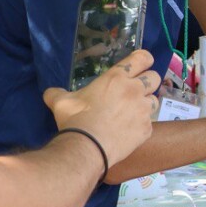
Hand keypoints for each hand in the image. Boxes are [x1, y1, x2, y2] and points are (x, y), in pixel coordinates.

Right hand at [43, 49, 160, 167]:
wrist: (87, 148)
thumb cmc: (75, 119)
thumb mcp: (61, 102)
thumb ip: (57, 93)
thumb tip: (50, 92)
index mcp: (116, 78)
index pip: (142, 58)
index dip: (144, 59)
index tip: (141, 63)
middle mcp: (134, 91)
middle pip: (155, 77)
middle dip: (148, 81)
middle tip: (136, 89)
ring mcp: (144, 110)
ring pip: (154, 100)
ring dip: (146, 103)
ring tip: (132, 111)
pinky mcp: (147, 128)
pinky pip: (149, 123)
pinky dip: (141, 125)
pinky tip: (129, 130)